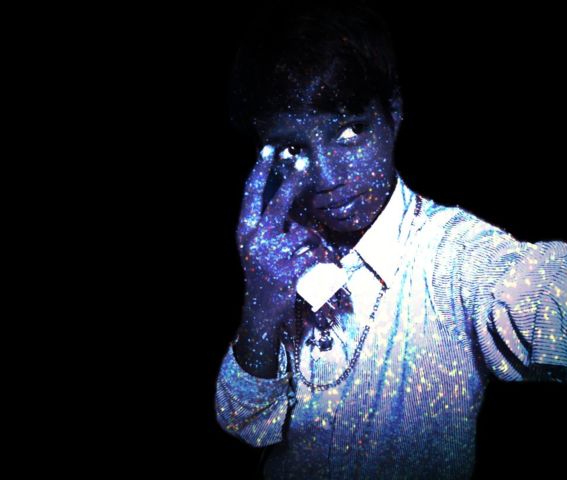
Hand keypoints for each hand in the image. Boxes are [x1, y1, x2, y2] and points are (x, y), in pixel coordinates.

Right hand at [236, 147, 337, 328]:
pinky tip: (318, 266)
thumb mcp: (254, 246)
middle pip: (278, 204)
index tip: (268, 150)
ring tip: (308, 253)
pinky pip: (314, 253)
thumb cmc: (262, 271)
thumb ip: (265, 223)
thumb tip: (285, 194)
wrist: (260, 309)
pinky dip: (322, 258)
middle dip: (292, 181)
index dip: (260, 171)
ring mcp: (271, 257)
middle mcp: (254, 241)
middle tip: (304, 160)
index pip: (251, 195)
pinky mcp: (288, 272)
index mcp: (244, 231)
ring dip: (312, 240)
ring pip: (303, 233)